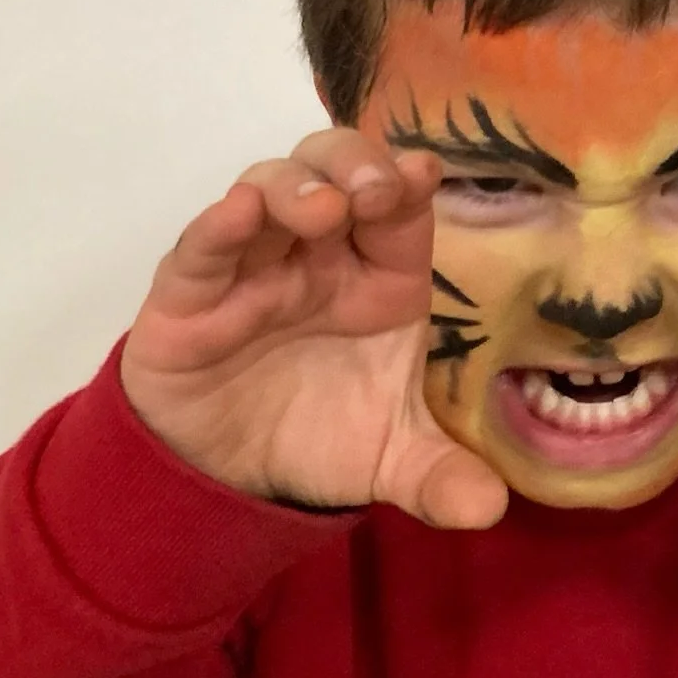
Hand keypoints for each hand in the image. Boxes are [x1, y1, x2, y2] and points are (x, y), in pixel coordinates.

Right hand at [121, 130, 508, 528]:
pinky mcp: (188, 297)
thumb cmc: (318, 436)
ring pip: (269, 189)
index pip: (401, 210)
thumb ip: (438, 478)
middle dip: (357, 165)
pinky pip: (199, 250)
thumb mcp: (388, 461)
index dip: (409, 182)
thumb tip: (489, 511)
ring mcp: (252, 266)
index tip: (425, 172)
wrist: (224, 478)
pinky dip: (216, 227)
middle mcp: (320, 256)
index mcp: (381, 278)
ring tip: (322, 211)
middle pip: (337, 172)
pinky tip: (237, 214)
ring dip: (295, 187)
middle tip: (376, 192)